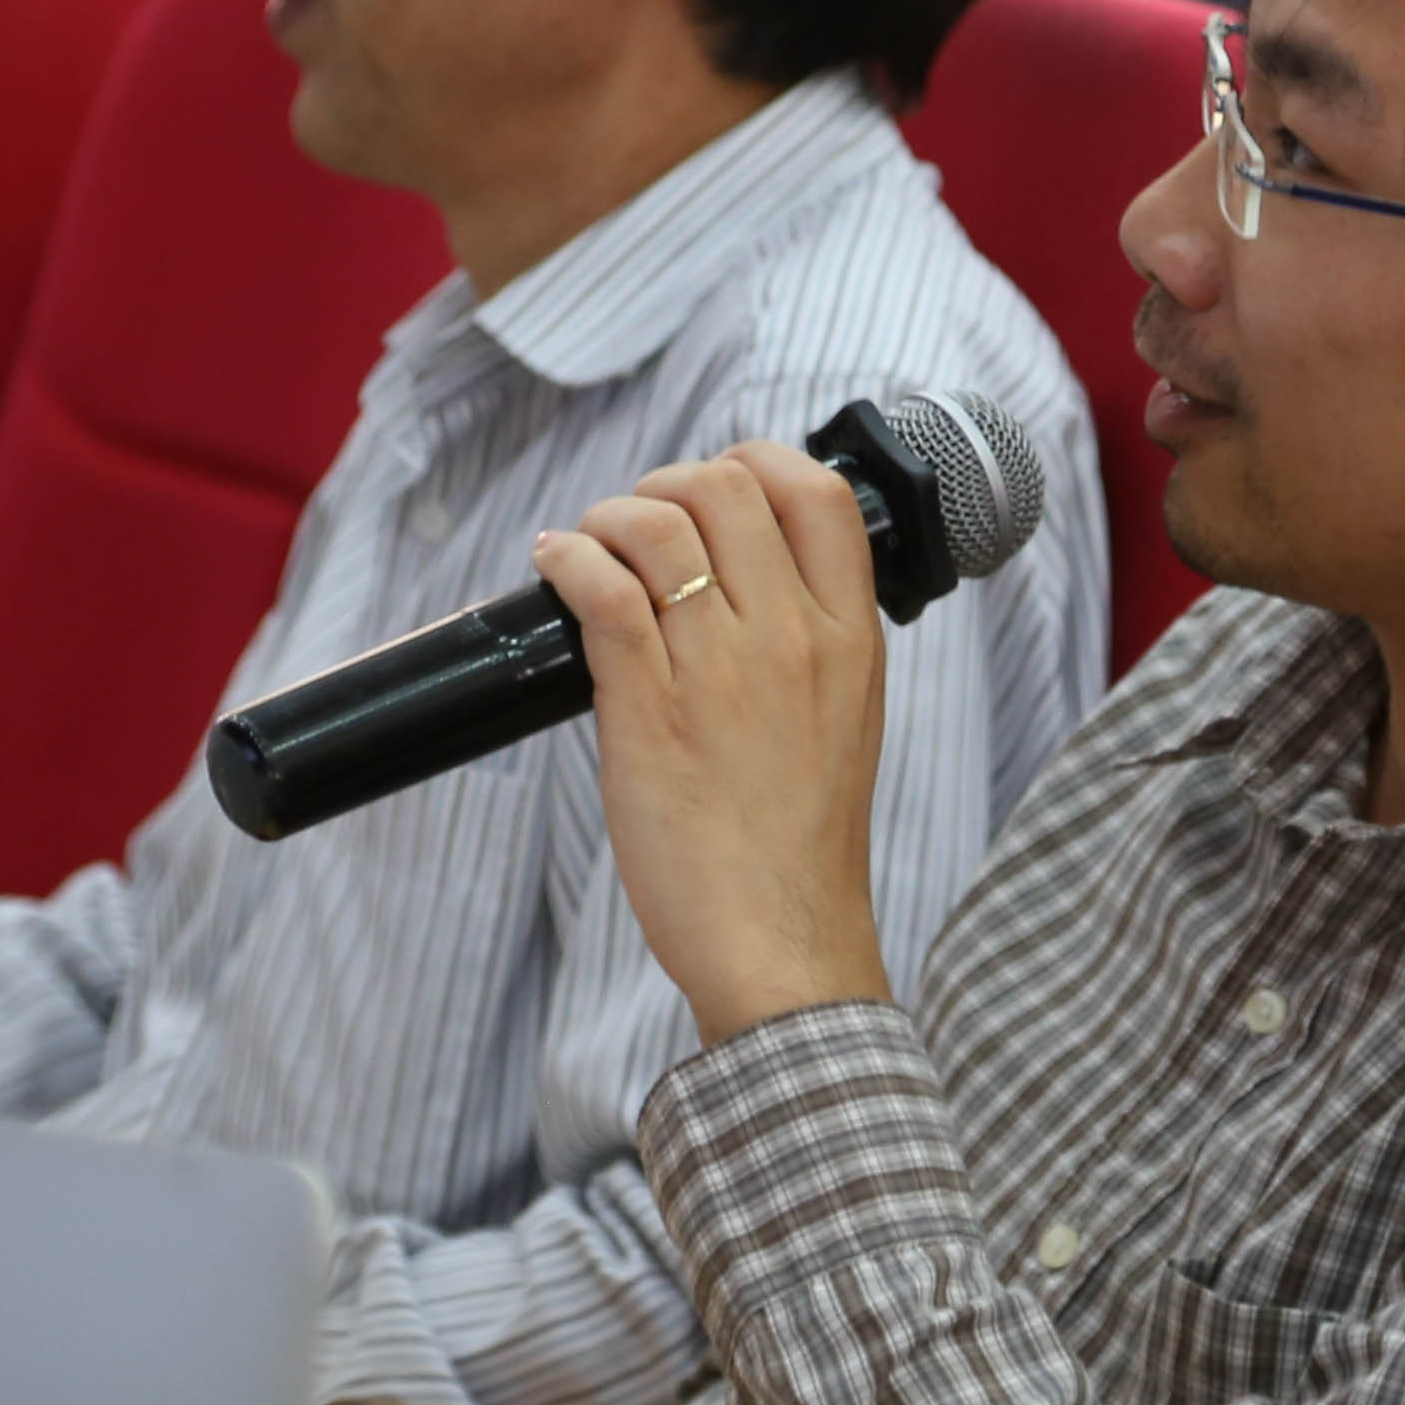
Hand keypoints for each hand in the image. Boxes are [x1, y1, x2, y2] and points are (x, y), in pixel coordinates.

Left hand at [527, 443, 895, 1047]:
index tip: (715, 485)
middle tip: (639, 524)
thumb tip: (734, 578)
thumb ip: (807, 644)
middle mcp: (791, 639)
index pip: (819, 493)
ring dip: (608, 518)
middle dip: (668, 483)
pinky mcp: (648, 710)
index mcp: (850, 638)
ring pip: (659, 527)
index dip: (755, 462)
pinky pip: (602, 592)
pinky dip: (568, 559)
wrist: (782, 942)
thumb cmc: (800, 846)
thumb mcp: (844, 721)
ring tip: (586, 546)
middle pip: (728, 487)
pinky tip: (554, 567)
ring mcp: (720, 671)